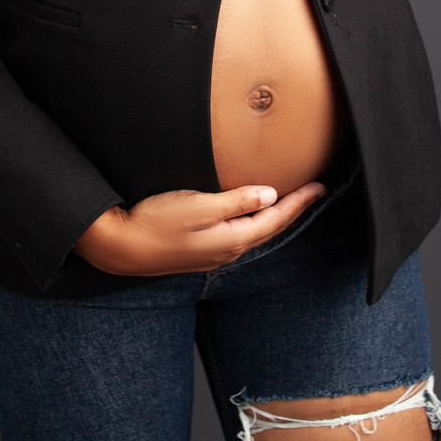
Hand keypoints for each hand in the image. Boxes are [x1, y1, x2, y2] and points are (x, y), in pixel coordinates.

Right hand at [72, 180, 326, 275]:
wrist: (121, 249)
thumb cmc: (156, 223)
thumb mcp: (198, 205)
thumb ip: (235, 201)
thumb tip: (269, 195)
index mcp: (232, 239)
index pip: (275, 219)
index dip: (299, 203)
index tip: (319, 187)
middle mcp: (227, 250)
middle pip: (269, 228)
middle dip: (293, 209)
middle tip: (312, 191)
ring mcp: (213, 253)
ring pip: (254, 233)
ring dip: (273, 216)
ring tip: (288, 200)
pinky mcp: (200, 251)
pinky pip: (238, 235)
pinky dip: (253, 221)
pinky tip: (250, 213)